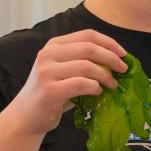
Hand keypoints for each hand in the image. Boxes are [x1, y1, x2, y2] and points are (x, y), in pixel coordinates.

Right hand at [9, 29, 127, 134]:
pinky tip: (98, 92)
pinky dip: (94, 87)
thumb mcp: (65, 70)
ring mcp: (46, 72)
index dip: (109, 42)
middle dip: (111, 58)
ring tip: (113, 84)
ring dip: (105, 76)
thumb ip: (84, 61)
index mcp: (54, 45)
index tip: (123, 54)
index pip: (87, 35)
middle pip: (89, 48)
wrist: (27, 115)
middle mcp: (48, 54)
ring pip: (86, 66)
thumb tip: (117, 60)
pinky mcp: (49, 90)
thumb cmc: (53, 92)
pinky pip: (80, 84)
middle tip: (123, 69)